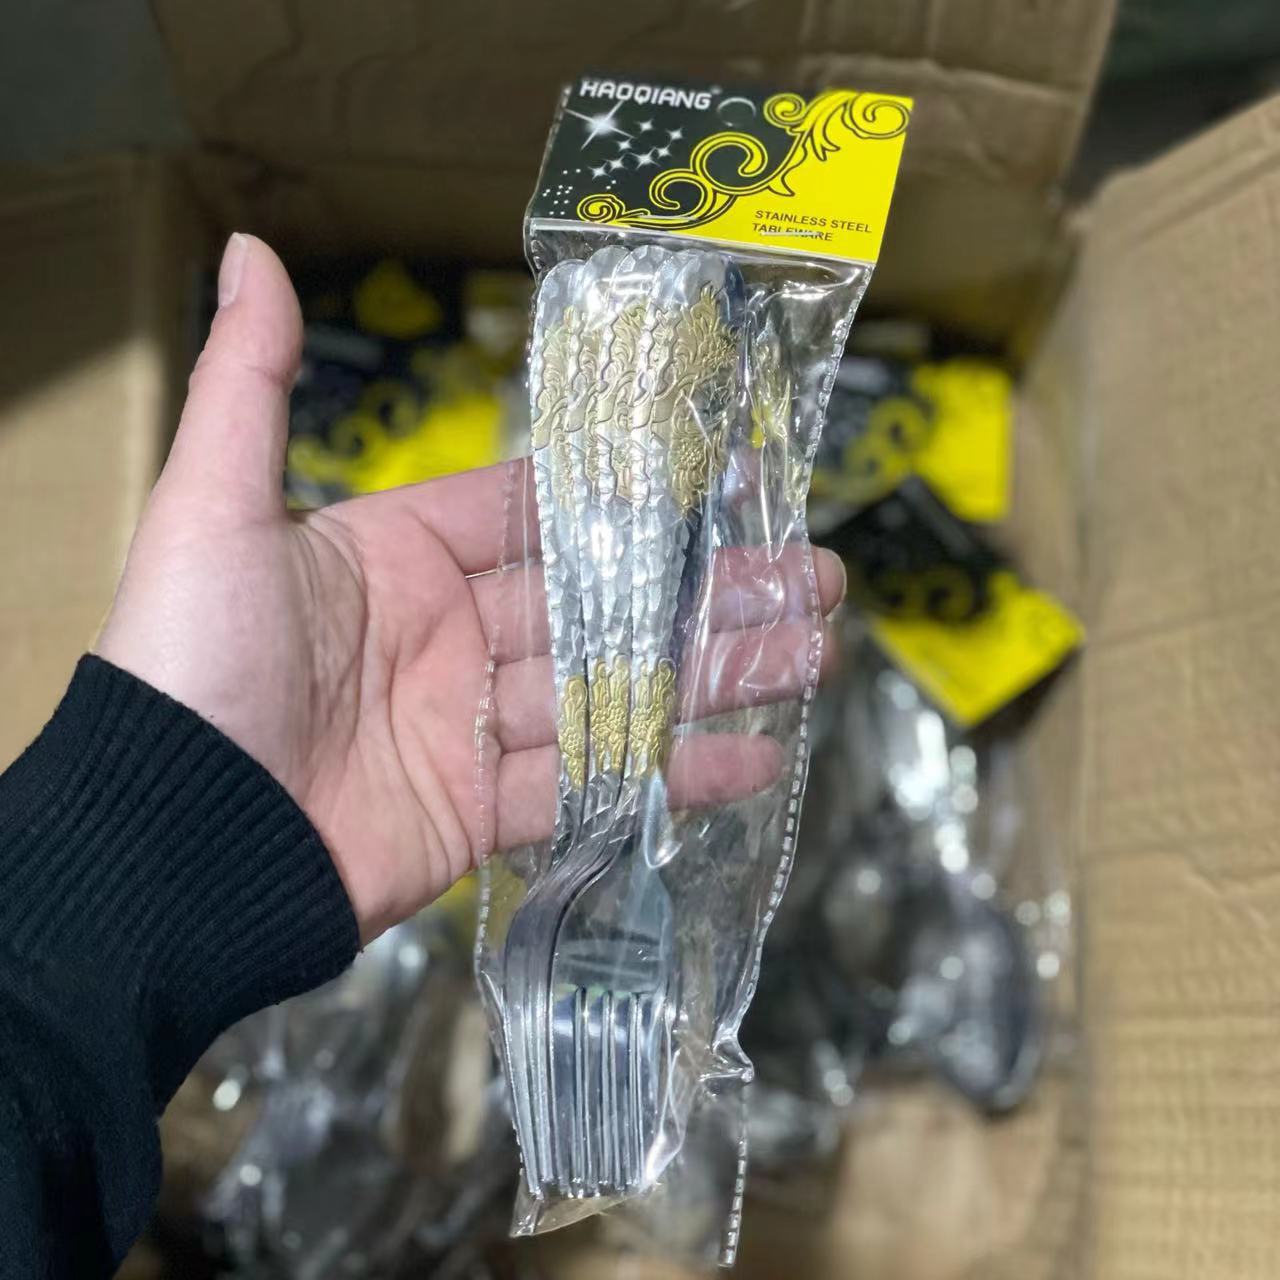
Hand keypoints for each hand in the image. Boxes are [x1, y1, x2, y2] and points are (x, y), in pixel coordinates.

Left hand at [97, 235, 845, 939]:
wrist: (173, 841)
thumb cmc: (190, 663)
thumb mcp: (214, 509)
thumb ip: (251, 383)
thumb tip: (253, 249)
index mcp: (402, 555)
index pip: (538, 514)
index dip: (631, 497)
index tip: (724, 480)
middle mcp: (448, 635)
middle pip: (602, 604)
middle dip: (707, 590)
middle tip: (807, 574)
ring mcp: (470, 726)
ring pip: (613, 692)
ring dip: (713, 674)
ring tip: (811, 651)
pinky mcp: (481, 813)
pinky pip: (587, 786)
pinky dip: (668, 777)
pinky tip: (752, 759)